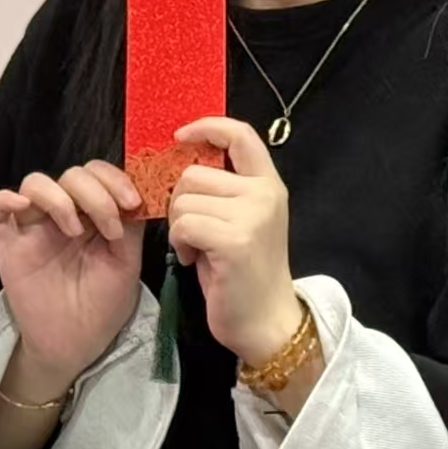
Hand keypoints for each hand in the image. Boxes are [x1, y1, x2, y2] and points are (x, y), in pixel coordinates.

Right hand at [0, 161, 145, 399]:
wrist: (74, 345)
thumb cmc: (102, 306)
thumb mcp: (127, 264)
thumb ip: (130, 226)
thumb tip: (136, 193)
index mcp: (93, 214)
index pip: (99, 174)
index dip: (115, 179)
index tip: (131, 203)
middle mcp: (63, 213)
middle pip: (72, 174)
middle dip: (95, 193)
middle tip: (110, 228)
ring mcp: (33, 225)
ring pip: (36, 182)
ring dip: (60, 198)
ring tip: (75, 231)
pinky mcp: (7, 242)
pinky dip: (6, 199)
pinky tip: (23, 206)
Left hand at [168, 118, 304, 366]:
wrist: (266, 321)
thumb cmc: (243, 273)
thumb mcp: (240, 220)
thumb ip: (222, 190)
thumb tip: (180, 161)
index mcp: (268, 185)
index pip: (240, 134)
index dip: (207, 127)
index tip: (180, 137)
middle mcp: (264, 194)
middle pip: (193, 173)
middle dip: (179, 202)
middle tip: (192, 231)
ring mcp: (252, 216)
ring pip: (183, 200)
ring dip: (178, 226)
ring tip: (195, 249)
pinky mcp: (234, 241)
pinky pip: (184, 225)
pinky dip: (179, 243)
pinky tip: (191, 260)